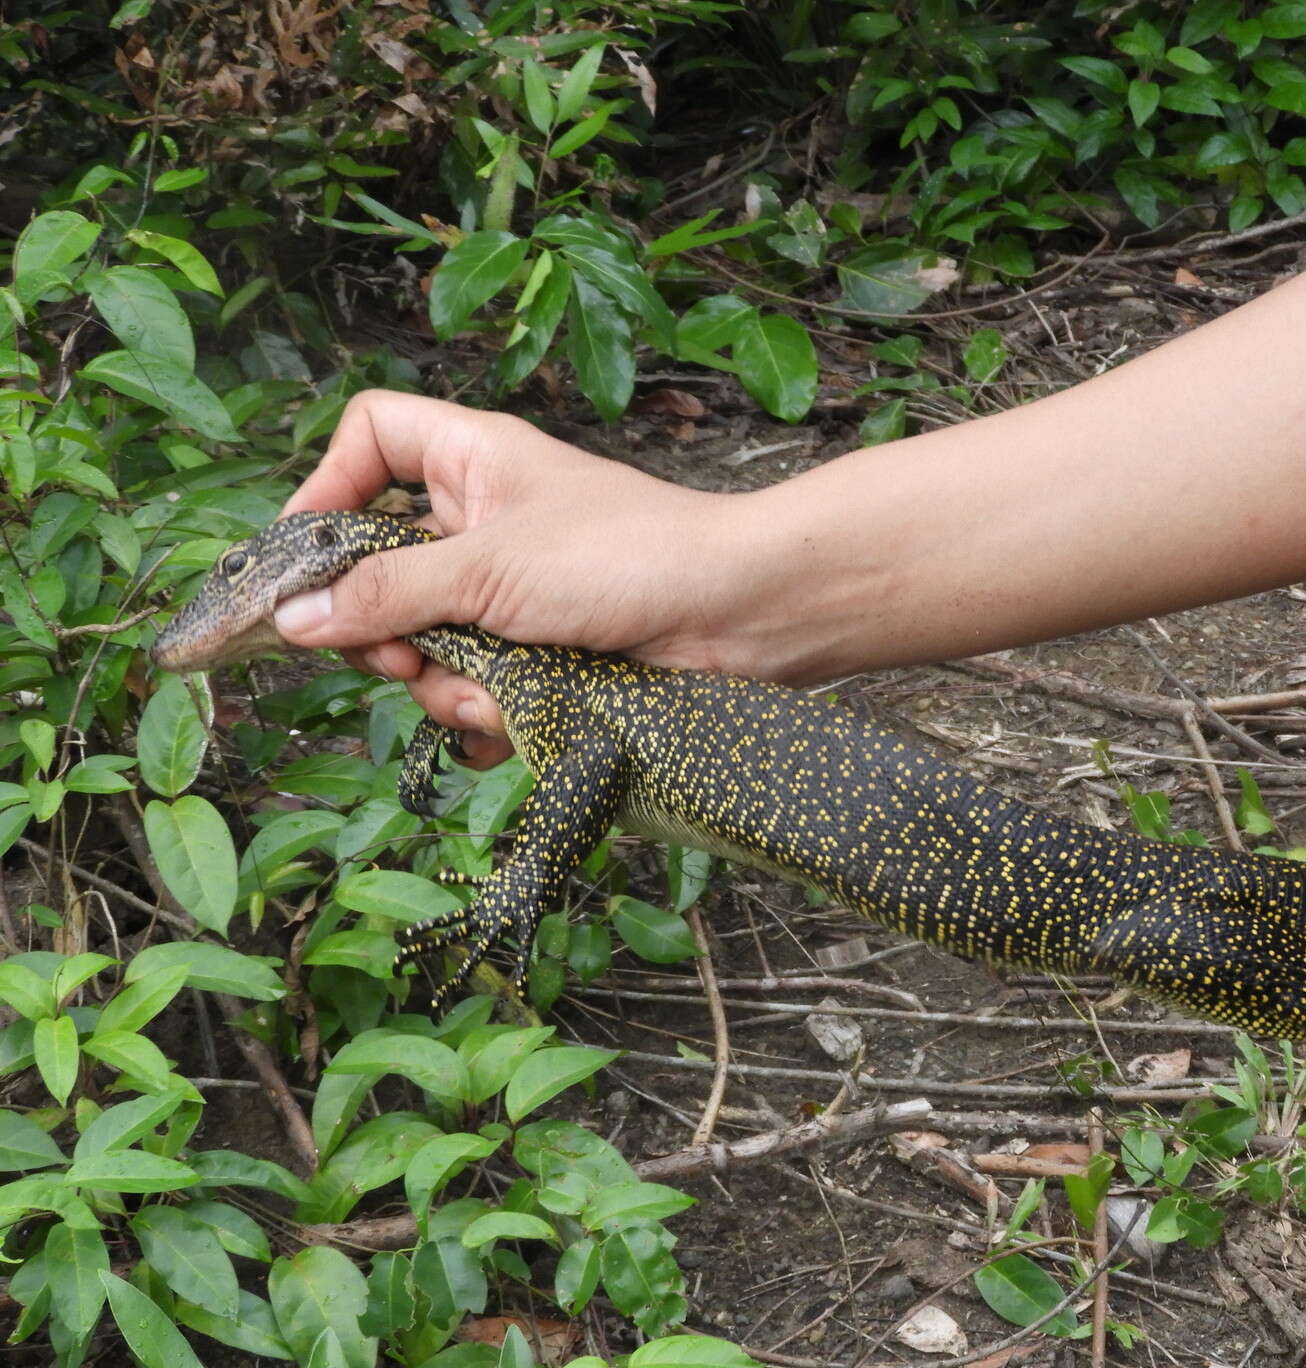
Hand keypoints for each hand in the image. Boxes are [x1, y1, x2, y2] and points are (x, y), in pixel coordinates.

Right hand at [274, 391, 765, 766]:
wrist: (741, 616)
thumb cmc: (630, 558)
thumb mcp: (490, 570)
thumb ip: (388, 593)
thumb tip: (294, 617)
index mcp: (474, 462)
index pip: (371, 438)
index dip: (327, 486)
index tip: (307, 558)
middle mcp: (487, 522)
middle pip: (381, 568)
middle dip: (386, 627)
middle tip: (402, 655)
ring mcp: (514, 593)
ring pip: (426, 642)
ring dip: (444, 682)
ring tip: (490, 690)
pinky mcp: (543, 655)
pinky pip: (477, 688)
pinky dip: (487, 712)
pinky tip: (514, 721)